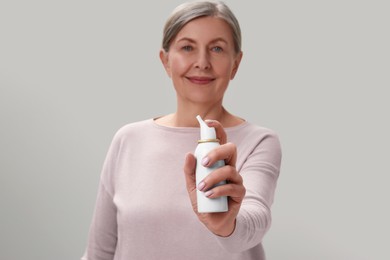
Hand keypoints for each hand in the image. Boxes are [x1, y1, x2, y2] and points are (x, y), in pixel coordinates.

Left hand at [184, 120, 245, 236]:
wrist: (212, 221)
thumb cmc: (203, 200)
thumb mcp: (192, 185)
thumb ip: (190, 170)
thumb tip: (189, 154)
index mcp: (218, 162)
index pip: (221, 141)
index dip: (217, 128)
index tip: (208, 122)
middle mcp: (229, 167)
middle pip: (231, 149)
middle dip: (217, 152)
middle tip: (204, 162)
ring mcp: (236, 179)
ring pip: (230, 170)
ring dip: (213, 178)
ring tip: (202, 188)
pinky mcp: (240, 193)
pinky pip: (233, 187)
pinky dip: (219, 190)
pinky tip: (209, 195)